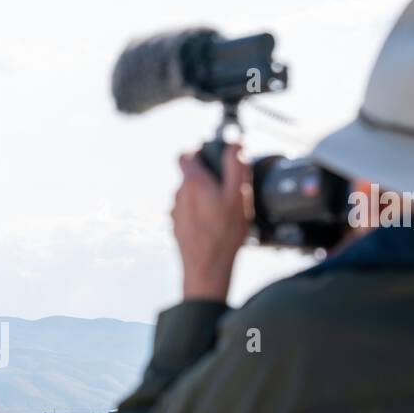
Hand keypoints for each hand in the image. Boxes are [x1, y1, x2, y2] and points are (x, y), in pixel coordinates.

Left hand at [171, 145, 251, 301]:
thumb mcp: (237, 195)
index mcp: (192, 182)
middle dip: (208, 178)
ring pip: (190, 195)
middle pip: (191, 175)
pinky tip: (215, 226)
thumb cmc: (224, 233)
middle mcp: (179, 194)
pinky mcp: (177, 226)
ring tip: (223, 212)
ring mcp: (176, 211)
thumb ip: (236, 166)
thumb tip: (235, 144)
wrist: (207, 267)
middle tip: (228, 190)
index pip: (185, 154)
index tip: (213, 159)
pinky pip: (189, 212)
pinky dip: (201, 214)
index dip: (199, 152)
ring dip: (205, 197)